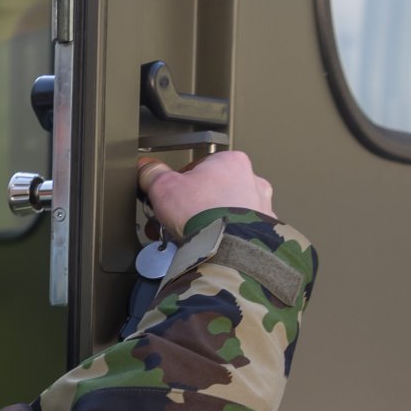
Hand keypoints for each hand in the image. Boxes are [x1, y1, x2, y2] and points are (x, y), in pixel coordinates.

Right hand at [138, 151, 273, 238]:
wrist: (226, 248)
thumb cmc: (202, 214)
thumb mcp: (163, 187)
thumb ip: (153, 173)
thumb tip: (147, 169)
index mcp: (230, 162)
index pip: (198, 168)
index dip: (178, 184)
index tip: (169, 197)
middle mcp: (251, 181)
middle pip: (212, 190)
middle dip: (192, 206)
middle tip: (176, 219)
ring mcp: (260, 207)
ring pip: (225, 212)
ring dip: (207, 222)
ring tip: (188, 236)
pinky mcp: (264, 233)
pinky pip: (237, 232)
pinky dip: (222, 238)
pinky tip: (206, 245)